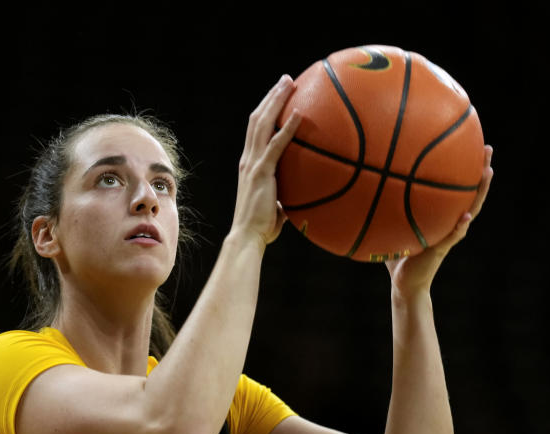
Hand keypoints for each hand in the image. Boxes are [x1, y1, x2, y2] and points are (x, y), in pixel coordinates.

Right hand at [231, 75, 302, 245]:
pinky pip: (276, 145)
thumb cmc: (261, 228)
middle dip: (271, 97)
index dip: (265, 111)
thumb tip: (301, 202)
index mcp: (249, 165)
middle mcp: (247, 159)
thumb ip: (285, 199)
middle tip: (286, 81)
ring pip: (262, 124)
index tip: (279, 97)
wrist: (248, 237)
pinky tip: (299, 114)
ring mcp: (253, 164)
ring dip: (276, 101)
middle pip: (257, 119)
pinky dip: (287, 128)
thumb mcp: (276, 208)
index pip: (255, 131)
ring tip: (289, 84)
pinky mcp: (261, 172)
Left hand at [386, 145, 493, 297]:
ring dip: (480, 192)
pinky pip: (452, 237)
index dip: (465, 168)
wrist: (404, 284)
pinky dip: (459, 227)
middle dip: (480, 170)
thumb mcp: (390, 225)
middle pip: (471, 193)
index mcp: (441, 216)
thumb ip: (384, 207)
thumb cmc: (397, 255)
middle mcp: (450, 222)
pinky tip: (465, 218)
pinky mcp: (440, 250)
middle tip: (487, 148)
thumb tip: (364, 182)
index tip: (471, 143)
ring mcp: (448, 236)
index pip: (457, 188)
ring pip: (470, 211)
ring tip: (488, 172)